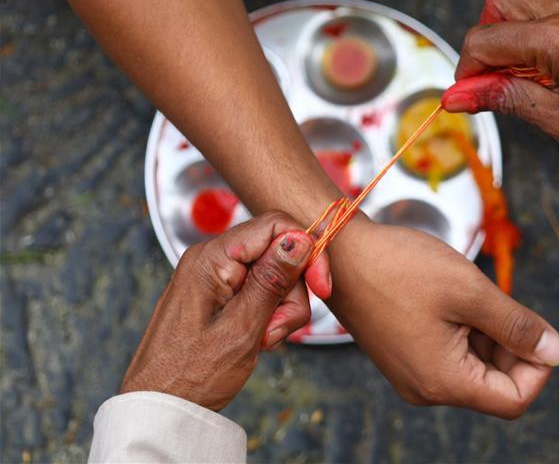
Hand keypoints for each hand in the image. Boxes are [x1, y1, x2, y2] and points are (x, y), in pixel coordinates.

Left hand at [120, 211, 327, 410]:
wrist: (161, 408)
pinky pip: (259, 292)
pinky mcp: (220, 294)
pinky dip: (268, 315)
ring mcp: (215, 276)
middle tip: (277, 329)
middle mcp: (212, 259)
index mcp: (211, 258)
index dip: (307, 250)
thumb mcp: (242, 327)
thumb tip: (300, 240)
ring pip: (274, 276)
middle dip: (291, 293)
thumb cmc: (190, 375)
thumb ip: (273, 279)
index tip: (321, 286)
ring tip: (262, 339)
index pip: (275, 226)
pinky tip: (257, 338)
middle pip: (278, 253)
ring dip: (280, 310)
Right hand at [326, 219, 558, 418]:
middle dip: (513, 347)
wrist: (341, 252)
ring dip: (490, 335)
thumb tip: (558, 353)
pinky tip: (458, 298)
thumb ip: (518, 326)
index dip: (537, 367)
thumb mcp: (470, 292)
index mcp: (443, 381)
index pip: (514, 401)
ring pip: (476, 368)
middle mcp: (427, 388)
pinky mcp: (407, 357)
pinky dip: (468, 331)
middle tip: (501, 302)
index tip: (534, 327)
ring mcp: (414, 374)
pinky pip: (452, 356)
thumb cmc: (400, 267)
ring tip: (473, 294)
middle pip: (495, 386)